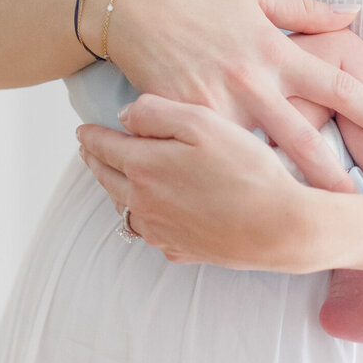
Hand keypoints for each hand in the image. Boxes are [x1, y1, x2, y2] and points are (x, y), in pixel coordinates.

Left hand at [78, 96, 325, 270]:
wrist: (281, 227)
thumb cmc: (247, 169)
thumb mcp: (203, 122)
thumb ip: (156, 112)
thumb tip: (124, 116)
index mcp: (143, 167)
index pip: (102, 147)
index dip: (89, 136)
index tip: (81, 130)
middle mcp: (143, 203)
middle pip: (106, 179)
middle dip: (94, 161)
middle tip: (89, 149)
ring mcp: (161, 231)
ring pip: (125, 208)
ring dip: (116, 189)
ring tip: (117, 176)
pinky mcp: (181, 250)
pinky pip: (151, 230)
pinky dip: (143, 216)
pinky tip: (154, 208)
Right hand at [86, 0, 362, 189]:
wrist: (129, 1)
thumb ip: (307, 9)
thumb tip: (354, 10)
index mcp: (275, 51)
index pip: (337, 87)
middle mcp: (251, 82)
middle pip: (304, 139)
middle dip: (334, 178)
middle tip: (362, 208)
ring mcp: (215, 105)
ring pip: (256, 158)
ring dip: (283, 190)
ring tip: (309, 223)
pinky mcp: (181, 119)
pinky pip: (209, 156)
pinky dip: (226, 180)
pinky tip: (243, 208)